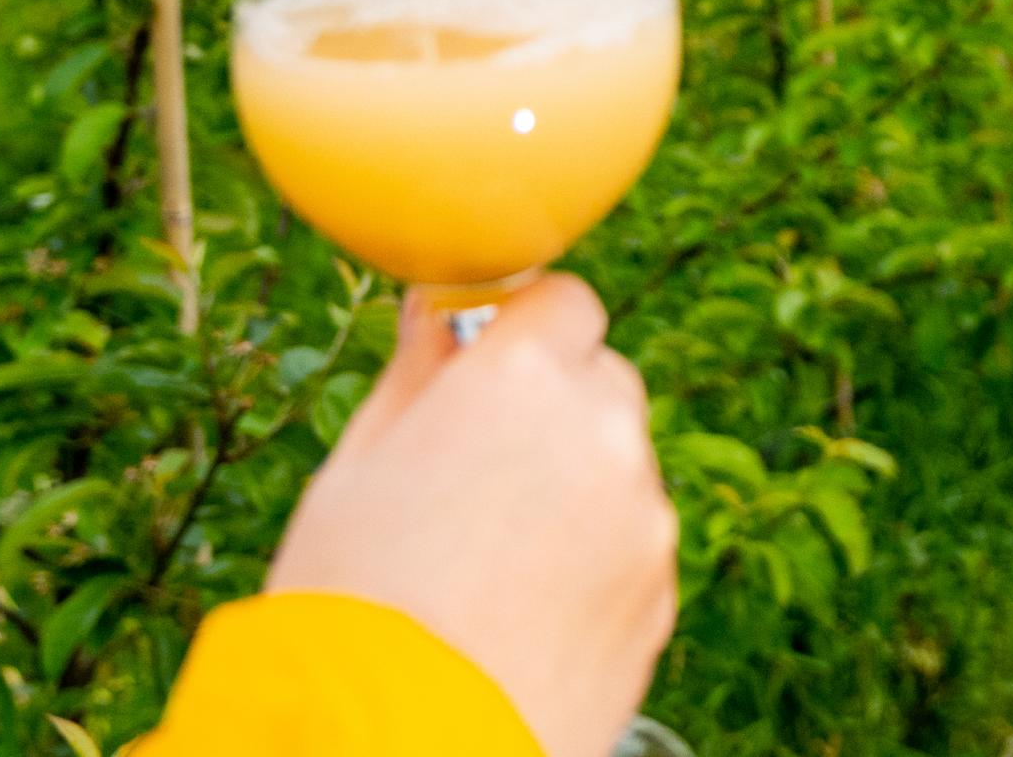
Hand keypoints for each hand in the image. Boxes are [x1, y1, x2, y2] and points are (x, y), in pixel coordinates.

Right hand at [268, 277, 679, 755]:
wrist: (395, 742)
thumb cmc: (350, 600)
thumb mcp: (357, 468)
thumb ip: (419, 372)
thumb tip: (440, 308)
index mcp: (522, 377)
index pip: (563, 300)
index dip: (524, 334)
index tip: (486, 370)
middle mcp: (602, 429)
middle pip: (601, 382)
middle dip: (555, 410)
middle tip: (478, 476)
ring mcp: (643, 514)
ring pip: (619, 469)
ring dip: (577, 490)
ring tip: (491, 566)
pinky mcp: (661, 591)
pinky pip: (632, 546)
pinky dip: (594, 562)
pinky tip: (524, 612)